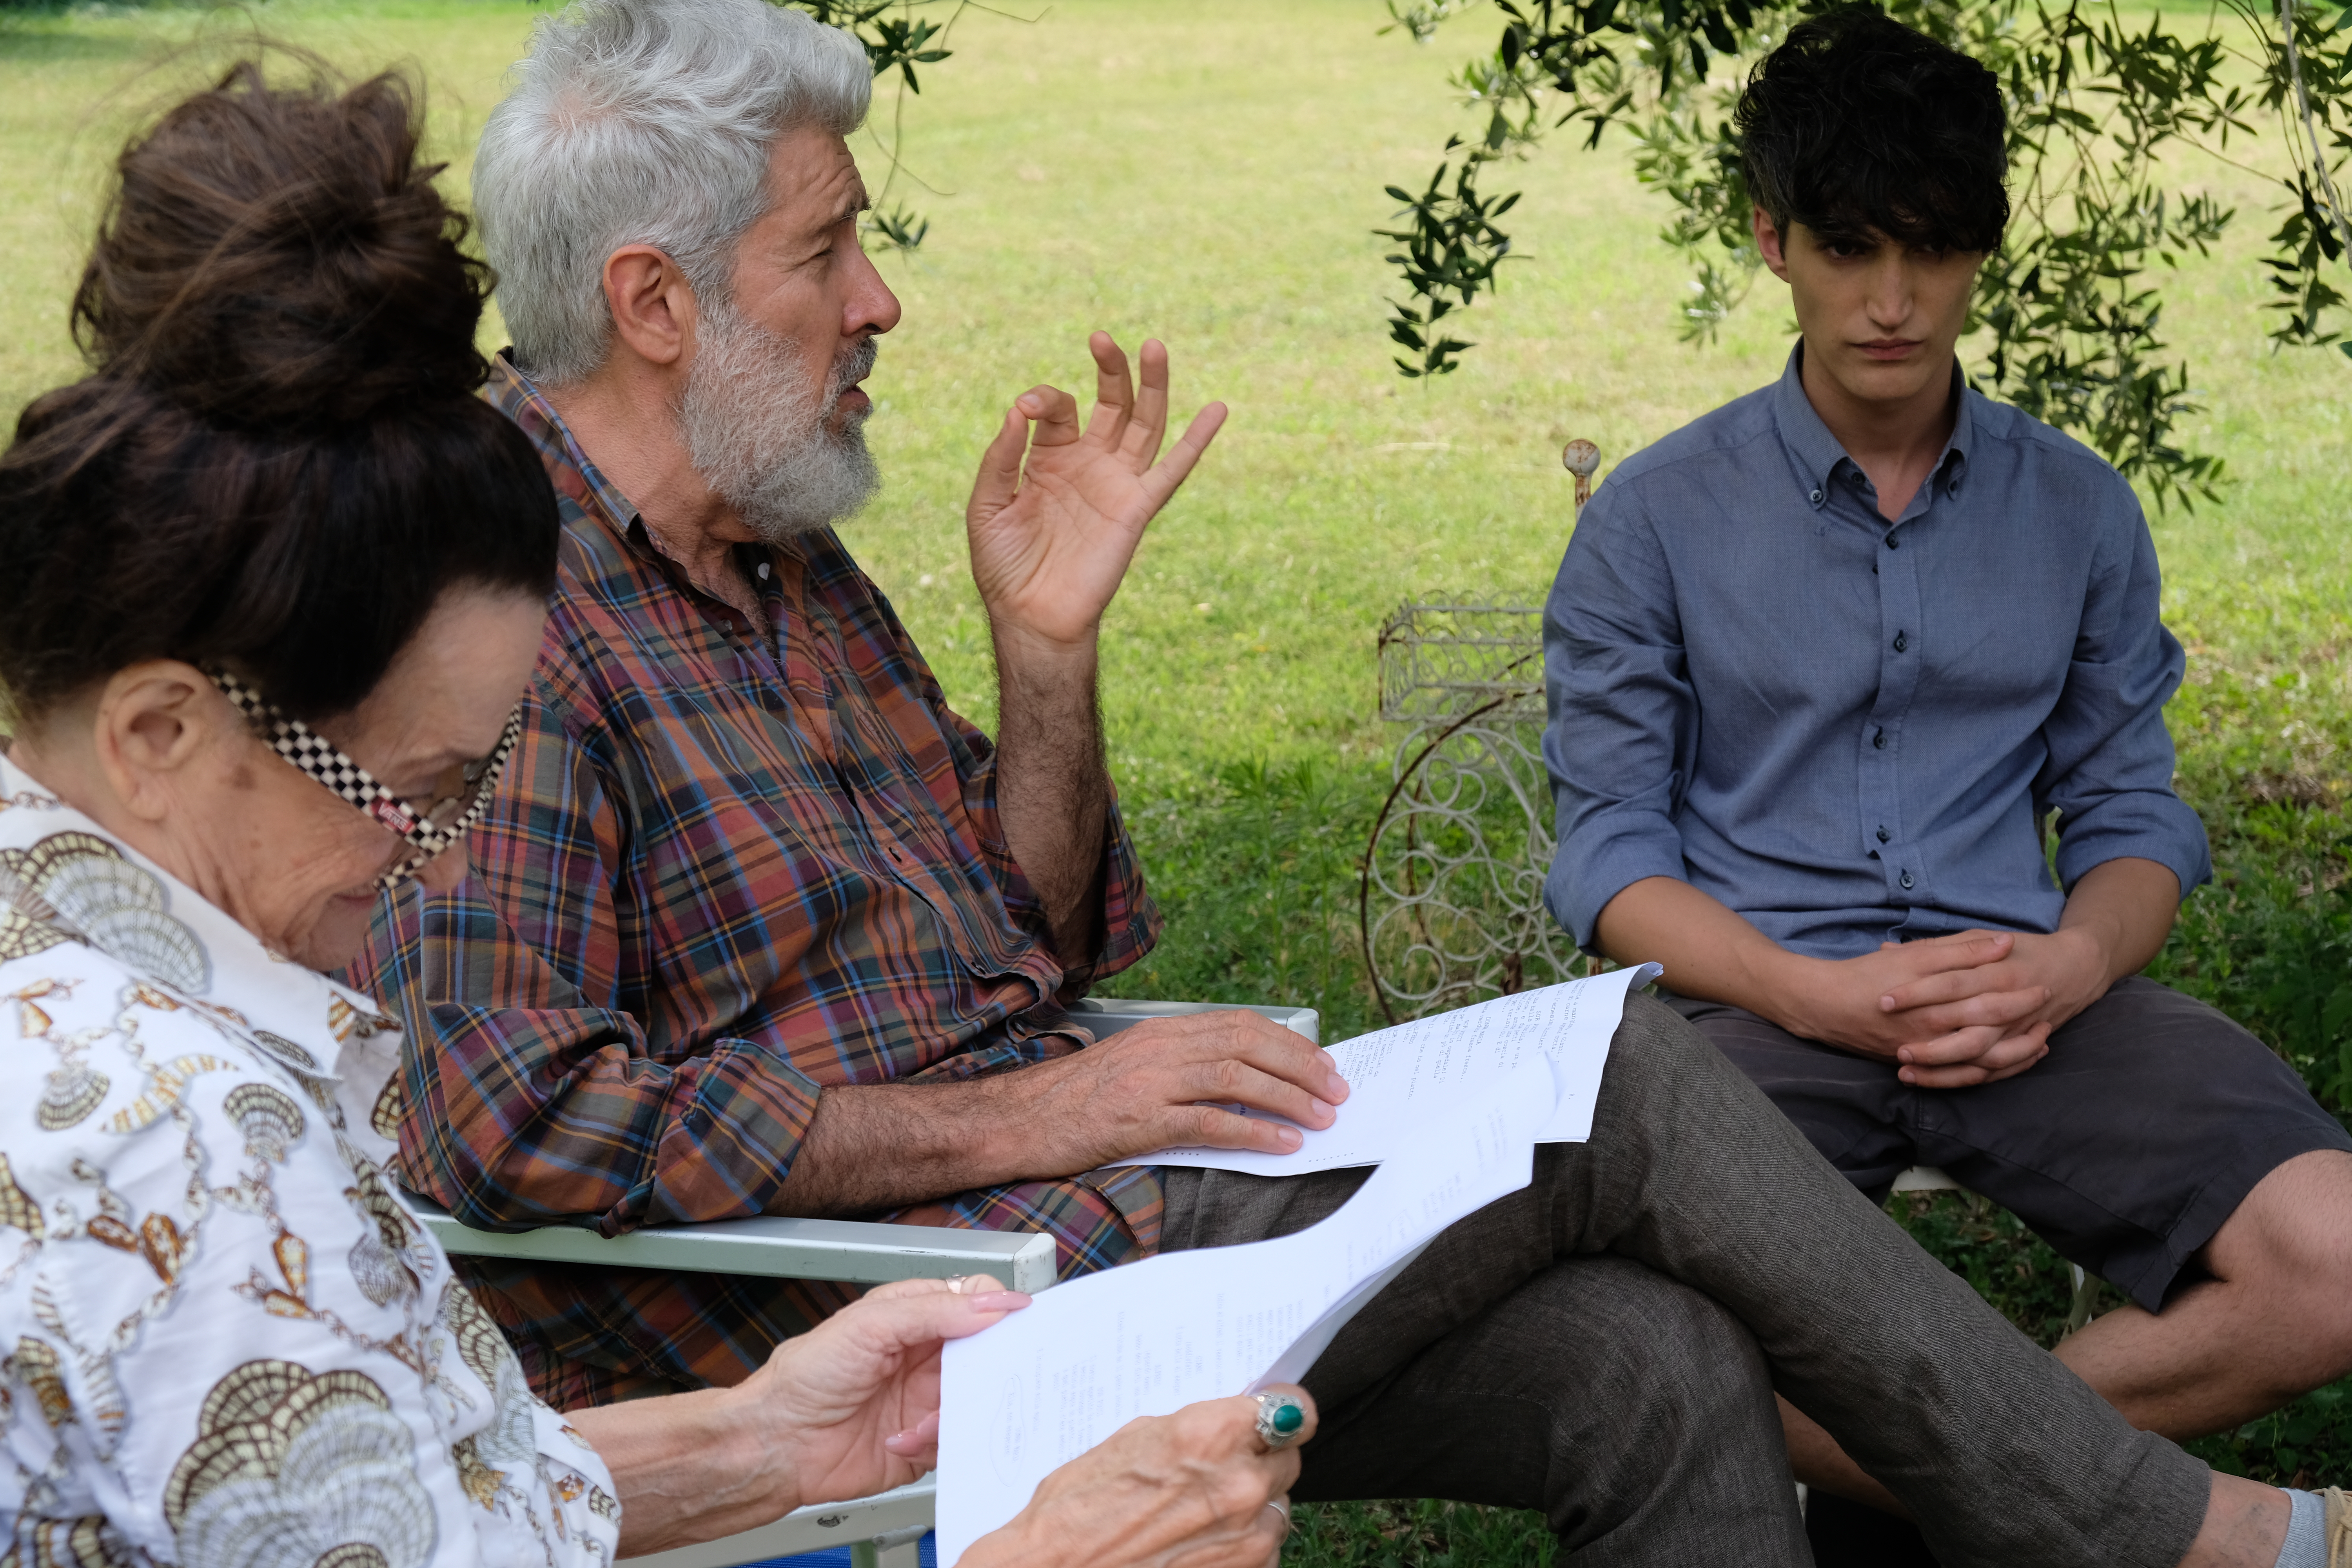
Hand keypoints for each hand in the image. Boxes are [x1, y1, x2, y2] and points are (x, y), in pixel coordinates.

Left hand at [726, 1275, 1029, 1507]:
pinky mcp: (925, 1442)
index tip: (1014, 1325)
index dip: (999, 1311)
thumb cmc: (805, 1376)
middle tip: (987, 1377)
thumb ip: (934, 1311)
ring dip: (956, 1412)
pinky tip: (901, 1440)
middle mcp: (927, 1357)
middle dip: (992, 1367)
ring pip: (978, 1400)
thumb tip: (993, 1304)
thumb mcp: (870, 1325)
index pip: (975, 1301)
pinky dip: (935, 1443)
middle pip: (987, 1353)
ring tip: (922, 1420)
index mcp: (916, 1316)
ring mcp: (928, 1400)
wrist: (777, 1443)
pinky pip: (957, 1441)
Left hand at [965, 332, 1226, 651]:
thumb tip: (1017, 411)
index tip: (1025, 410)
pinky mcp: (1137, 508)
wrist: (1031, 616)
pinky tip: (1217, 409)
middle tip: (1101, 338)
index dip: (1043, 399)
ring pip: (1145, 424)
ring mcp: (1116, 483)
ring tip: (1154, 346)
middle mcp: (1088, 463)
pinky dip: (1197, 441)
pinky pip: (1173, 470)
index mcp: (1049, 458)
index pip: (1057, 409)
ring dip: (1152, 385)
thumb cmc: (1004, 565)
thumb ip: (1000, 458)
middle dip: (1110, 369)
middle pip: (1111, 403)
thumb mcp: (986, 506)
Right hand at [965, 1387, 1316, 1567]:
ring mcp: (1249, 1539)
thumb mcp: (1136, 1441)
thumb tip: (1234, 1423)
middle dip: (1262, 1459)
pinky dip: (1241, 1548)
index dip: (1288, 1411)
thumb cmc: (1078, 1508)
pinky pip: (1265, 1551)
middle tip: (1223, 1468)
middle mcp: (1241, 1485)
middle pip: (1289, 1458)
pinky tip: (1197, 1547)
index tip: (1282, 1412)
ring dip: (1252, 1507)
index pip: (1296, 1410)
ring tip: (1200, 1515)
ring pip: (1278, 1507)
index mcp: (1212, 1435)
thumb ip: (1198, 1429)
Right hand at [1006, 1010, 1349, 1172]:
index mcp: (1162, 1031)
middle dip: (1301, 1066)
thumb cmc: (1075, 1099)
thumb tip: (1240, 1081)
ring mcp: (1150, 1081)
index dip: (1288, 1043)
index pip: (1241, 1024)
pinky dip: (1253, 1131)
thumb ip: (1180, 1066)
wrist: (1019, 1119)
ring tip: (1321, 1117)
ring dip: (1288, 1097)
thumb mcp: (1133, 1066)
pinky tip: (1281, 1143)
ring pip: (1236, 1077)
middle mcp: (1161, 1047)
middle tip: (1336, 1090)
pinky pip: (1209, 1122)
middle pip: (1248, 1043)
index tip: (1321, 1063)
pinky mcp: (1140, 1119)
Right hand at [1772, 930, 2047, 1059]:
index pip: (1994, 1004)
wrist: (1822, 1006)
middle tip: (2048, 1015)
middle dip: (2025, 1027)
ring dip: (2014, 1056)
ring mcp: (1927, 1056)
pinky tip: (2002, 1063)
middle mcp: (1937, 1036)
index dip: (2022, 996)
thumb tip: (2003, 943)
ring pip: (1983, 1065)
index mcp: (1939, 1005)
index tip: (2044, 985)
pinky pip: (1960, 1078)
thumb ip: (1961, 950)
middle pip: (1995, 1037)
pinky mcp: (1916, 1065)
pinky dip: (1987, 1072)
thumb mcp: (1915, 954)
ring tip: (2038, 1044)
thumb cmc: (1868, 976)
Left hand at [1873, 926, 2116, 1087]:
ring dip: (1942, 1068)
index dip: (1916, 993)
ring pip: (1979, 1058)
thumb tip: (1886, 948)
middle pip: (1966, 1028)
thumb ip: (1938, 947)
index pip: (1949, 984)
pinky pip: (1993, 1071)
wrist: (2075, 967)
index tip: (1883, 1001)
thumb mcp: (1982, 937)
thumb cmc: (2021, 949)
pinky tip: (1932, 1081)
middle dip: (1929, 1042)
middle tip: (1894, 1049)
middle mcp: (2007, 1004)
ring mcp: (2016, 1030)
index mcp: (1994, 970)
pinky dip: (1965, 1079)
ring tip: (1905, 1071)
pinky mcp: (2020, 1045)